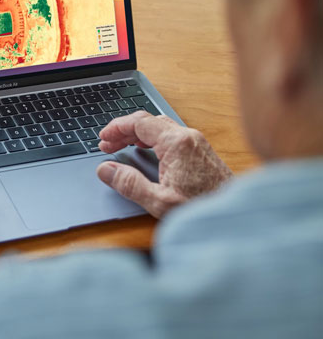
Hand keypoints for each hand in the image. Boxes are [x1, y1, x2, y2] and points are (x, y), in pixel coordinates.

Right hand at [96, 111, 232, 217]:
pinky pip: (169, 134)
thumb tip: (106, 170)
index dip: (117, 128)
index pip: (140, 122)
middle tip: (106, 144)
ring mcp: (196, 141)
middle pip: (148, 122)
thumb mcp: (159, 201)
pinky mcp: (200, 150)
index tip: (103, 138)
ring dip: (137, 133)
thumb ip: (129, 184)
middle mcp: (188, 136)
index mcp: (177, 143)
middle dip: (124, 130)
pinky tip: (143, 149)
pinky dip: (150, 138)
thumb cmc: (204, 209)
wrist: (235, 217)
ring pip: (159, 126)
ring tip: (120, 146)